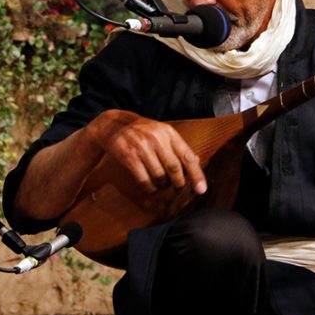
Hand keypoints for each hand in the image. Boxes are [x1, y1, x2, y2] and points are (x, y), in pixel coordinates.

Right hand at [85, 110, 206, 194]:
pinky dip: (149, 188)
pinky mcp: (129, 157)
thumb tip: (196, 162)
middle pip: (174, 169)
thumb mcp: (162, 133)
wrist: (113, 125)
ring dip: (163, 186)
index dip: (196, 175)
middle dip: (178, 183)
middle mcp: (156, 139)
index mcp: (168, 133)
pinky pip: (144, 180)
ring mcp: (142, 148)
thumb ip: (178, 147)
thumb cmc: (143, 132)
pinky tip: (150, 187)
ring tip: (161, 185)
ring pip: (159, 176)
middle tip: (177, 187)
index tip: (202, 189)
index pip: (187, 156)